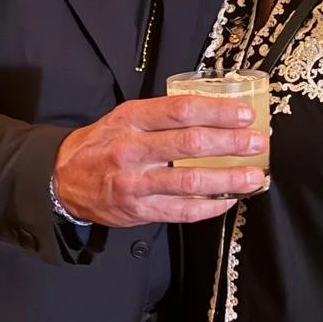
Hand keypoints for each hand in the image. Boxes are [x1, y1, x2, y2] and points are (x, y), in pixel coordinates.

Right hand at [53, 95, 266, 225]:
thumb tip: (214, 111)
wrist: (65, 179)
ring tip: (253, 176)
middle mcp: (133, 150)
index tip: (244, 114)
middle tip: (257, 142)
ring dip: (228, 179)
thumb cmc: (103, 144)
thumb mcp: (125, 117)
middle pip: (190, 144)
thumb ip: (162, 114)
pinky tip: (228, 200)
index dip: (217, 112)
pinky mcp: (140, 210)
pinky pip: (182, 211)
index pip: (181, 110)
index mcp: (132, 120)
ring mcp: (136, 183)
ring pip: (190, 181)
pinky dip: (210, 207)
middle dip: (231, 143)